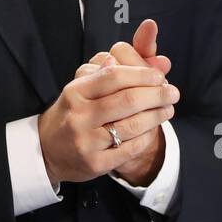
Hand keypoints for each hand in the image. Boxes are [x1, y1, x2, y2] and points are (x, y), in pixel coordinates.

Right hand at [38, 19, 178, 187]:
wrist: (47, 150)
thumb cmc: (73, 112)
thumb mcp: (82, 88)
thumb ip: (107, 72)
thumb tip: (126, 58)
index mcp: (75, 92)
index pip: (114, 76)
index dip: (141, 74)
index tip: (159, 75)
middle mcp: (79, 116)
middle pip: (127, 101)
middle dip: (157, 95)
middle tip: (173, 92)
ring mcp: (86, 142)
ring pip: (132, 126)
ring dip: (157, 116)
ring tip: (168, 109)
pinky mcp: (95, 164)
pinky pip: (130, 149)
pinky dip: (147, 137)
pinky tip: (153, 129)